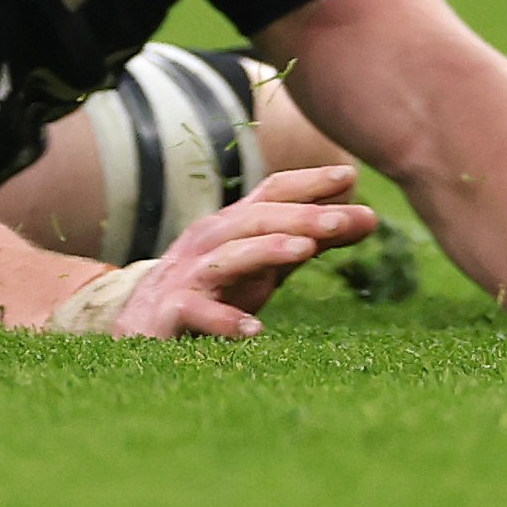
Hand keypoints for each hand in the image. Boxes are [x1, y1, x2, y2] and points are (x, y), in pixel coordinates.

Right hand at [110, 161, 379, 339]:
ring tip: (304, 250)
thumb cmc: (213, 291)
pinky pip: (198, 314)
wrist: (137, 325)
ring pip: (229, 256)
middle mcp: (209, 241)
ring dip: (267, 250)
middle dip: (301, 215)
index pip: (271, 192)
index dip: (309, 181)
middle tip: (344, 217)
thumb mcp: (264, 264)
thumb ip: (311, 241)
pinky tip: (254, 331)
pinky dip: (224, 321)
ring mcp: (188, 276)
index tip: (351, 175)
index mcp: (232, 224)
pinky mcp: (171, 314)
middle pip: (256, 219)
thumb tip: (369, 219)